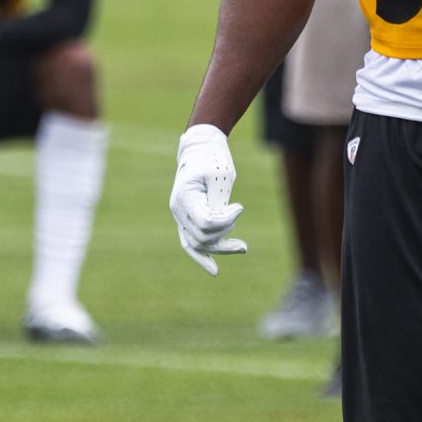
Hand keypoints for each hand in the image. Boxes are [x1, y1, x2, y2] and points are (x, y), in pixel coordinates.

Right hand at [170, 124, 246, 274]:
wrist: (201, 150)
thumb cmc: (212, 159)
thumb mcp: (220, 176)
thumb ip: (220, 203)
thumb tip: (225, 225)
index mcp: (184, 197)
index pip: (206, 222)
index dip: (226, 220)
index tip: (239, 207)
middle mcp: (178, 211)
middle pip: (203, 237)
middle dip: (226, 232)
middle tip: (239, 214)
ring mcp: (180, 217)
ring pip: (199, 244)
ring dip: (221, 248)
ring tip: (242, 247)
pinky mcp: (188, 221)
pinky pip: (191, 244)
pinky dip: (202, 257)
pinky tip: (214, 270)